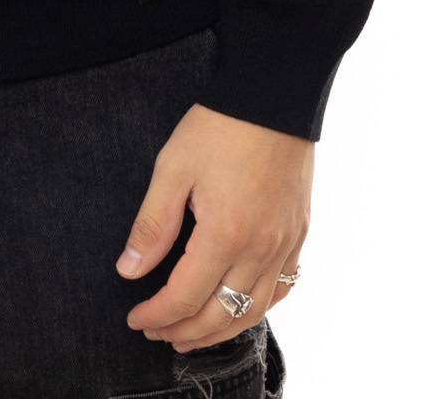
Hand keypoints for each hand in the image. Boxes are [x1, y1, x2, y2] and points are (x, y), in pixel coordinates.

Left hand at [115, 103, 311, 352]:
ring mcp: (285, 244)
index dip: (157, 315)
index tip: (136, 319)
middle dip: (184, 332)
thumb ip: (152, 223)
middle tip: (157, 332)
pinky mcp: (299, 233)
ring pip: (254, 311)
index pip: (186, 297)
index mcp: (226, 234)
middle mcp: (261, 249)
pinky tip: (239, 307)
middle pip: (221, 315)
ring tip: (191, 334)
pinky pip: (282, 289)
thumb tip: (129, 269)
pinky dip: (257, 308)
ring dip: (220, 331)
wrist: (274, 95)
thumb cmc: (220, 125)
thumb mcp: (173, 166)